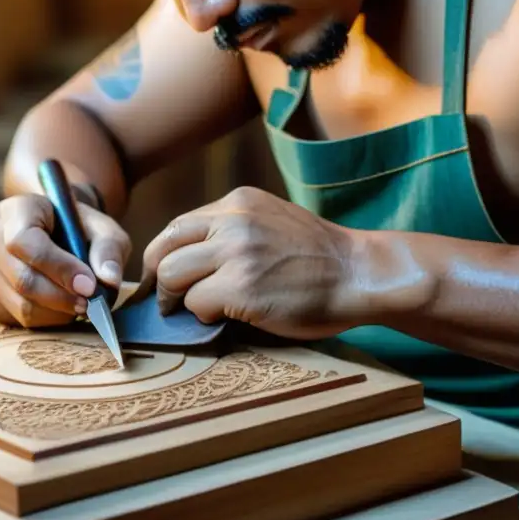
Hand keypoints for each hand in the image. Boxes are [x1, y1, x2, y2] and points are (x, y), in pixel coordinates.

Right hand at [0, 193, 131, 327]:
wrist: (55, 234)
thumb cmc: (79, 229)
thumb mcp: (103, 229)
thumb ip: (109, 250)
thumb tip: (108, 281)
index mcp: (14, 209)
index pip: (24, 242)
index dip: (58, 267)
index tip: (89, 285)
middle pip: (21, 279)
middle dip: (62, 297)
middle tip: (90, 304)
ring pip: (20, 305)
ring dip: (57, 312)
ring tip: (80, 304)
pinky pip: (16, 320)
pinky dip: (46, 320)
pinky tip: (62, 308)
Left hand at [142, 187, 368, 339]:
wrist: (360, 274)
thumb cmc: (321, 257)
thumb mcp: (273, 222)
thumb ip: (234, 230)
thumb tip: (192, 259)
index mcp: (239, 202)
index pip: (179, 225)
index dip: (165, 254)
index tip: (164, 275)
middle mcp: (233, 221)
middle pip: (165, 247)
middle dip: (159, 277)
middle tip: (165, 300)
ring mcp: (236, 253)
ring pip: (173, 275)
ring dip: (179, 298)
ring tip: (196, 310)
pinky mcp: (242, 287)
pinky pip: (197, 303)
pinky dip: (204, 314)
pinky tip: (226, 316)